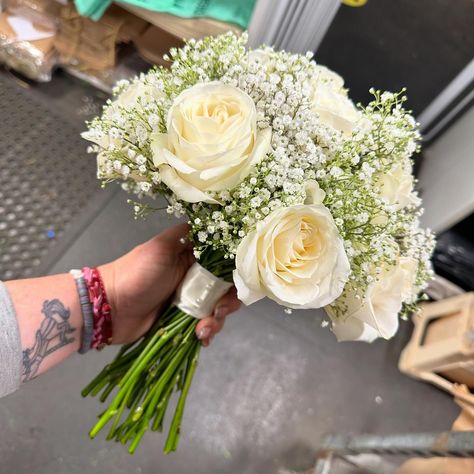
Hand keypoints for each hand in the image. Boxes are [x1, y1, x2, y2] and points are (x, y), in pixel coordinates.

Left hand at [99, 223, 239, 345]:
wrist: (109, 308)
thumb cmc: (136, 274)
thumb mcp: (161, 247)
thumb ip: (186, 234)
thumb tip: (212, 221)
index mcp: (191, 258)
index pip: (224, 262)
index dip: (234, 274)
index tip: (234, 285)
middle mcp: (194, 278)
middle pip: (225, 289)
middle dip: (227, 303)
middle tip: (217, 311)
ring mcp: (188, 300)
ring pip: (217, 310)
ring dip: (215, 321)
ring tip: (201, 329)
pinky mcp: (181, 321)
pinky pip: (204, 327)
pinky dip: (206, 333)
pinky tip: (200, 338)